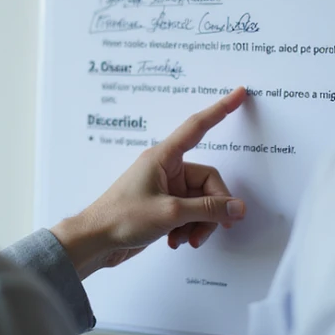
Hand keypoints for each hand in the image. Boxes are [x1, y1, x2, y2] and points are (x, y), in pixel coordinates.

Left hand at [51, 87, 247, 279]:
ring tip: (188, 239)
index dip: (220, 109)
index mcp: (164, 157)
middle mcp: (167, 169)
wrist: (95, 242)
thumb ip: (208, 209)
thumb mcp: (170, 213)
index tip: (239, 93)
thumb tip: (237, 208)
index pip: (198, 127)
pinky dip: (189, 228)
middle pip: (209, 181)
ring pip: (202, 202)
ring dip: (200, 223)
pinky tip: (176, 240)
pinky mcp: (164, 207)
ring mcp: (166, 189)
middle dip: (212, 209)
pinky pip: (190, 213)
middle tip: (212, 229)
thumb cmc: (121, 218)